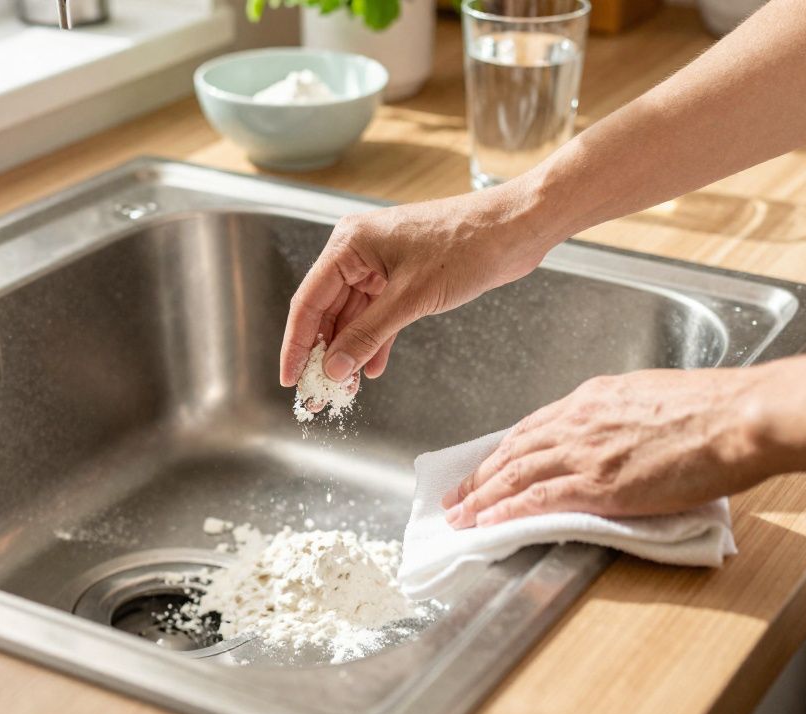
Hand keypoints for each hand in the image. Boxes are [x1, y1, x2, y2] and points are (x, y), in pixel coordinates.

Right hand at [279, 180, 558, 386]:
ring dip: (350, 351)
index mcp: (349, 244)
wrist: (515, 228)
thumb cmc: (467, 245)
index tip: (290, 378)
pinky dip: (375, 341)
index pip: (308, 301)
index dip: (297, 344)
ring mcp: (381, 263)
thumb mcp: (410, 298)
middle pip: (327, 311)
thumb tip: (335, 367)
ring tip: (344, 390)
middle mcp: (358, 251)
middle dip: (324, 353)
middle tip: (317, 393)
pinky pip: (377, 313)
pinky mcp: (403, 275)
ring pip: (353, 316)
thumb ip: (368, 335)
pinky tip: (371, 369)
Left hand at [442, 368, 775, 527]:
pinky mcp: (596, 483)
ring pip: (514, 474)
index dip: (505, 449)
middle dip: (479, 474)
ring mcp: (584, 452)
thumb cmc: (714, 409)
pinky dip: (505, 511)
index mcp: (593, 398)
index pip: (533, 426)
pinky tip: (486, 522)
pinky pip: (535, 499)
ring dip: (480, 496)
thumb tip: (617, 435)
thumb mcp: (653, 398)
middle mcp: (578, 420)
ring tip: (459, 515)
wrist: (739, 418)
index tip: (487, 464)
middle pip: (513, 450)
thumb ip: (622, 416)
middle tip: (455, 495)